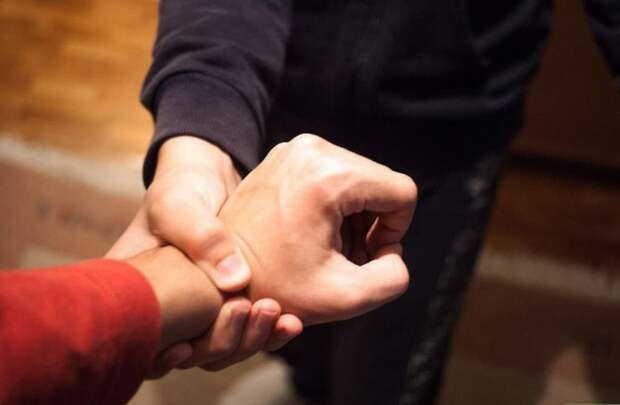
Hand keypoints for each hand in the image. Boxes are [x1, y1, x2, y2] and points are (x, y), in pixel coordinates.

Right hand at [108, 136, 301, 373]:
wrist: (211, 178)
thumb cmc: (181, 189)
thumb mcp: (180, 204)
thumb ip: (201, 238)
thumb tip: (235, 282)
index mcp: (138, 293)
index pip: (138, 342)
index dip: (157, 357)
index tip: (185, 347)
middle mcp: (167, 310)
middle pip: (188, 354)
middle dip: (220, 342)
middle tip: (245, 308)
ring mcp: (201, 311)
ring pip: (222, 348)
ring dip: (249, 339)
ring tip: (274, 312)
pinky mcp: (231, 305)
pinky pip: (248, 331)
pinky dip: (269, 331)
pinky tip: (290, 322)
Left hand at [219, 134, 417, 324]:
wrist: (214, 273)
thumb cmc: (273, 288)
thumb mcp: (345, 297)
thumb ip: (392, 278)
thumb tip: (393, 253)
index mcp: (329, 177)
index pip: (401, 193)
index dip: (395, 232)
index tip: (365, 257)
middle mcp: (314, 149)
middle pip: (380, 182)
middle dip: (372, 224)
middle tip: (344, 257)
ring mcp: (297, 148)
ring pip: (358, 178)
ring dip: (353, 215)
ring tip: (326, 246)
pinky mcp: (286, 155)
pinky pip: (332, 174)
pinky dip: (334, 204)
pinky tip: (311, 232)